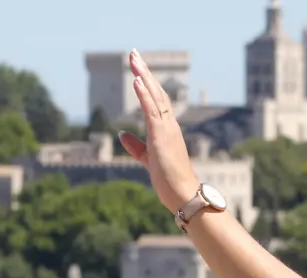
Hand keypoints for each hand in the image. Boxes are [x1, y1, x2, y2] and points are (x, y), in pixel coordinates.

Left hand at [115, 50, 200, 211]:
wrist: (184, 195)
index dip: (146, 82)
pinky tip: (137, 81)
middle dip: (144, 72)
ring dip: (144, 77)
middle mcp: (169, 125)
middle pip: (156, 92)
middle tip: (134, 54)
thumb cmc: (170, 180)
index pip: (156, 100)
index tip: (137, 67)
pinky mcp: (162, 137)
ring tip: (134, 60)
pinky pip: (153, 112)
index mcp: (166, 130)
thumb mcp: (149, 159)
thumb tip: (123, 134)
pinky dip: (145, 95)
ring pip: (155, 97)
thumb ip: (136, 146)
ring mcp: (167, 130)